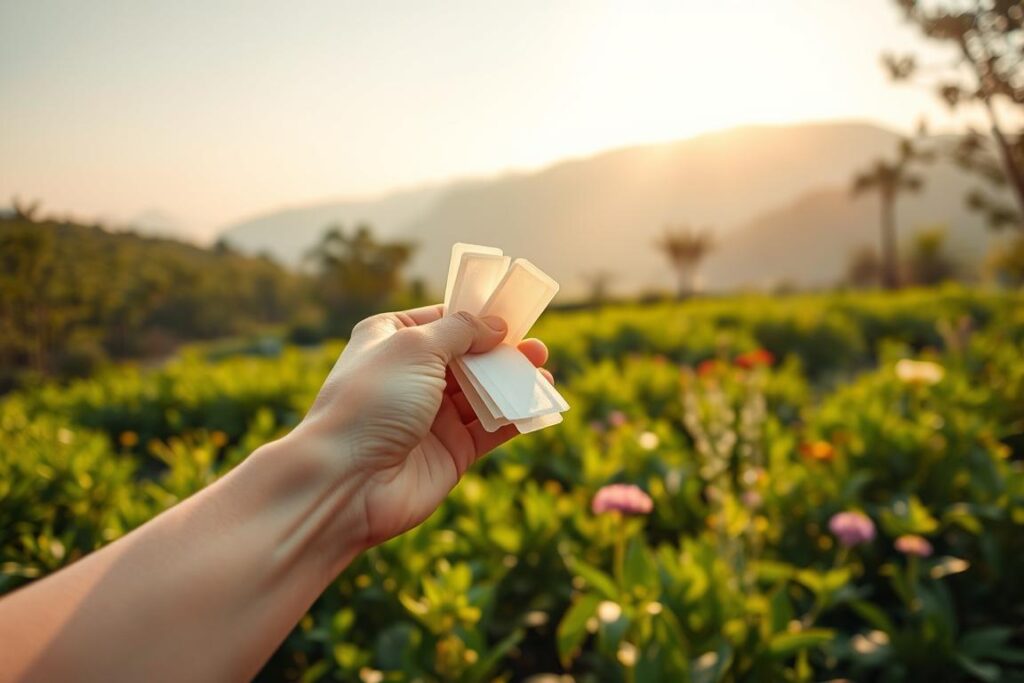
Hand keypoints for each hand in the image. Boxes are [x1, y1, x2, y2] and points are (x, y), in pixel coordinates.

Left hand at [296, 305, 551, 548]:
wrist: (347, 481)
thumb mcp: (415, 346)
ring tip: (544, 373)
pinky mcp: (451, 451)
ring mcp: (431, 416)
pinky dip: (516, 416)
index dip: (476, 316)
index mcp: (390, 340)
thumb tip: (496, 325)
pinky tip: (540, 405)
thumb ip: (460, 330)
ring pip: (484, 392)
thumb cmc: (373, 401)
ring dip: (514, 383)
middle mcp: (412, 376)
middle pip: (468, 357)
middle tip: (537, 348)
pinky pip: (491, 428)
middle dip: (503, 351)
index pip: (441, 320)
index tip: (511, 313)